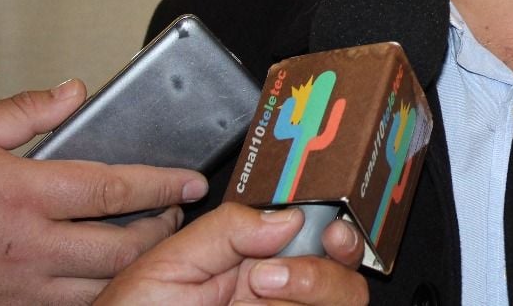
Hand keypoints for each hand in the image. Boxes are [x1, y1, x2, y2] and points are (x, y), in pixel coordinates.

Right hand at [0, 79, 207, 304]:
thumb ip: (25, 111)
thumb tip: (75, 92)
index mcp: (21, 194)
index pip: (113, 187)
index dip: (162, 183)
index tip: (192, 180)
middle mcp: (29, 245)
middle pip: (123, 245)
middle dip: (163, 227)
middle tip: (178, 209)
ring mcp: (22, 286)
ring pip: (105, 283)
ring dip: (139, 262)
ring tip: (153, 239)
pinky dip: (102, 289)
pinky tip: (110, 271)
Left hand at [96, 203, 367, 304]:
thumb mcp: (167, 265)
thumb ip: (226, 231)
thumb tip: (288, 215)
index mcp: (253, 261)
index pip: (317, 236)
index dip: (335, 228)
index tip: (329, 230)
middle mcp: (277, 295)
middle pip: (345, 272)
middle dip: (324, 268)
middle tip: (274, 273)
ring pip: (346, 302)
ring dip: (313, 291)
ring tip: (261, 295)